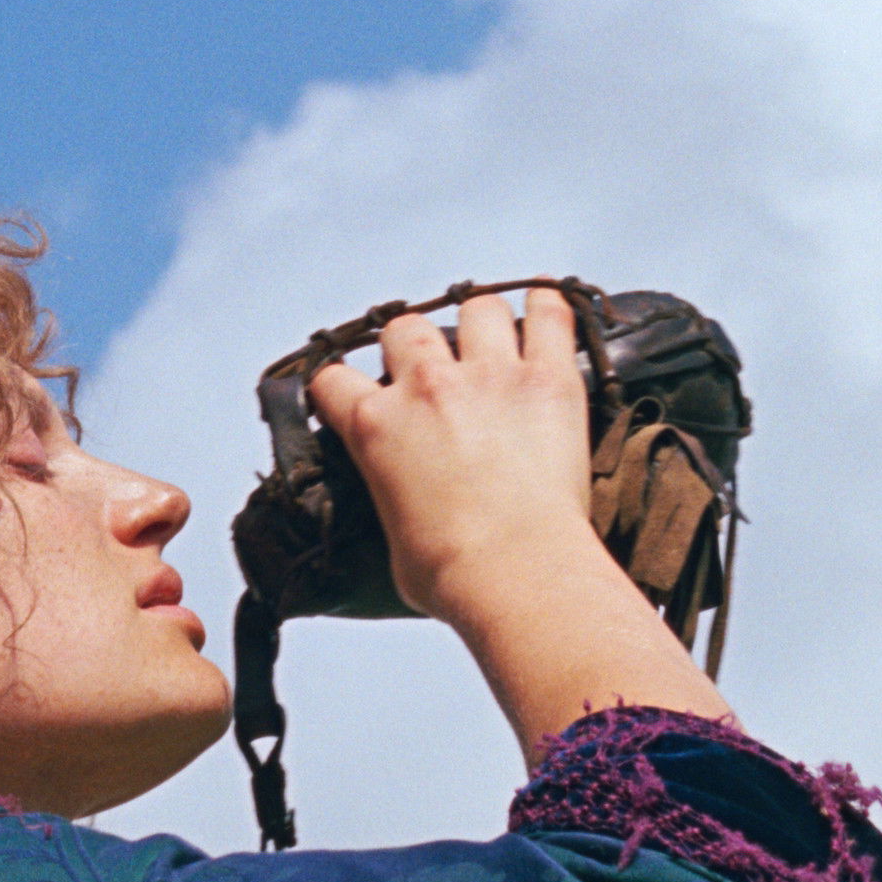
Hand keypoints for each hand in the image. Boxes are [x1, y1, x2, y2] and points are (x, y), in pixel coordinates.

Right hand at [303, 288, 599, 625]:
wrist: (517, 573)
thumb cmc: (455, 573)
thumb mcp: (391, 538)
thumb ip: (391, 499)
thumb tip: (404, 507)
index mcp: (376, 427)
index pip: (332, 380)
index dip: (339, 387)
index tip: (351, 394)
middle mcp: (426, 388)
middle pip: (406, 328)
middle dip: (414, 346)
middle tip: (431, 370)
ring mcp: (489, 376)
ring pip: (477, 308)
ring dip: (481, 323)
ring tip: (493, 342)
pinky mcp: (547, 379)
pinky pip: (549, 314)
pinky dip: (546, 307)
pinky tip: (544, 309)